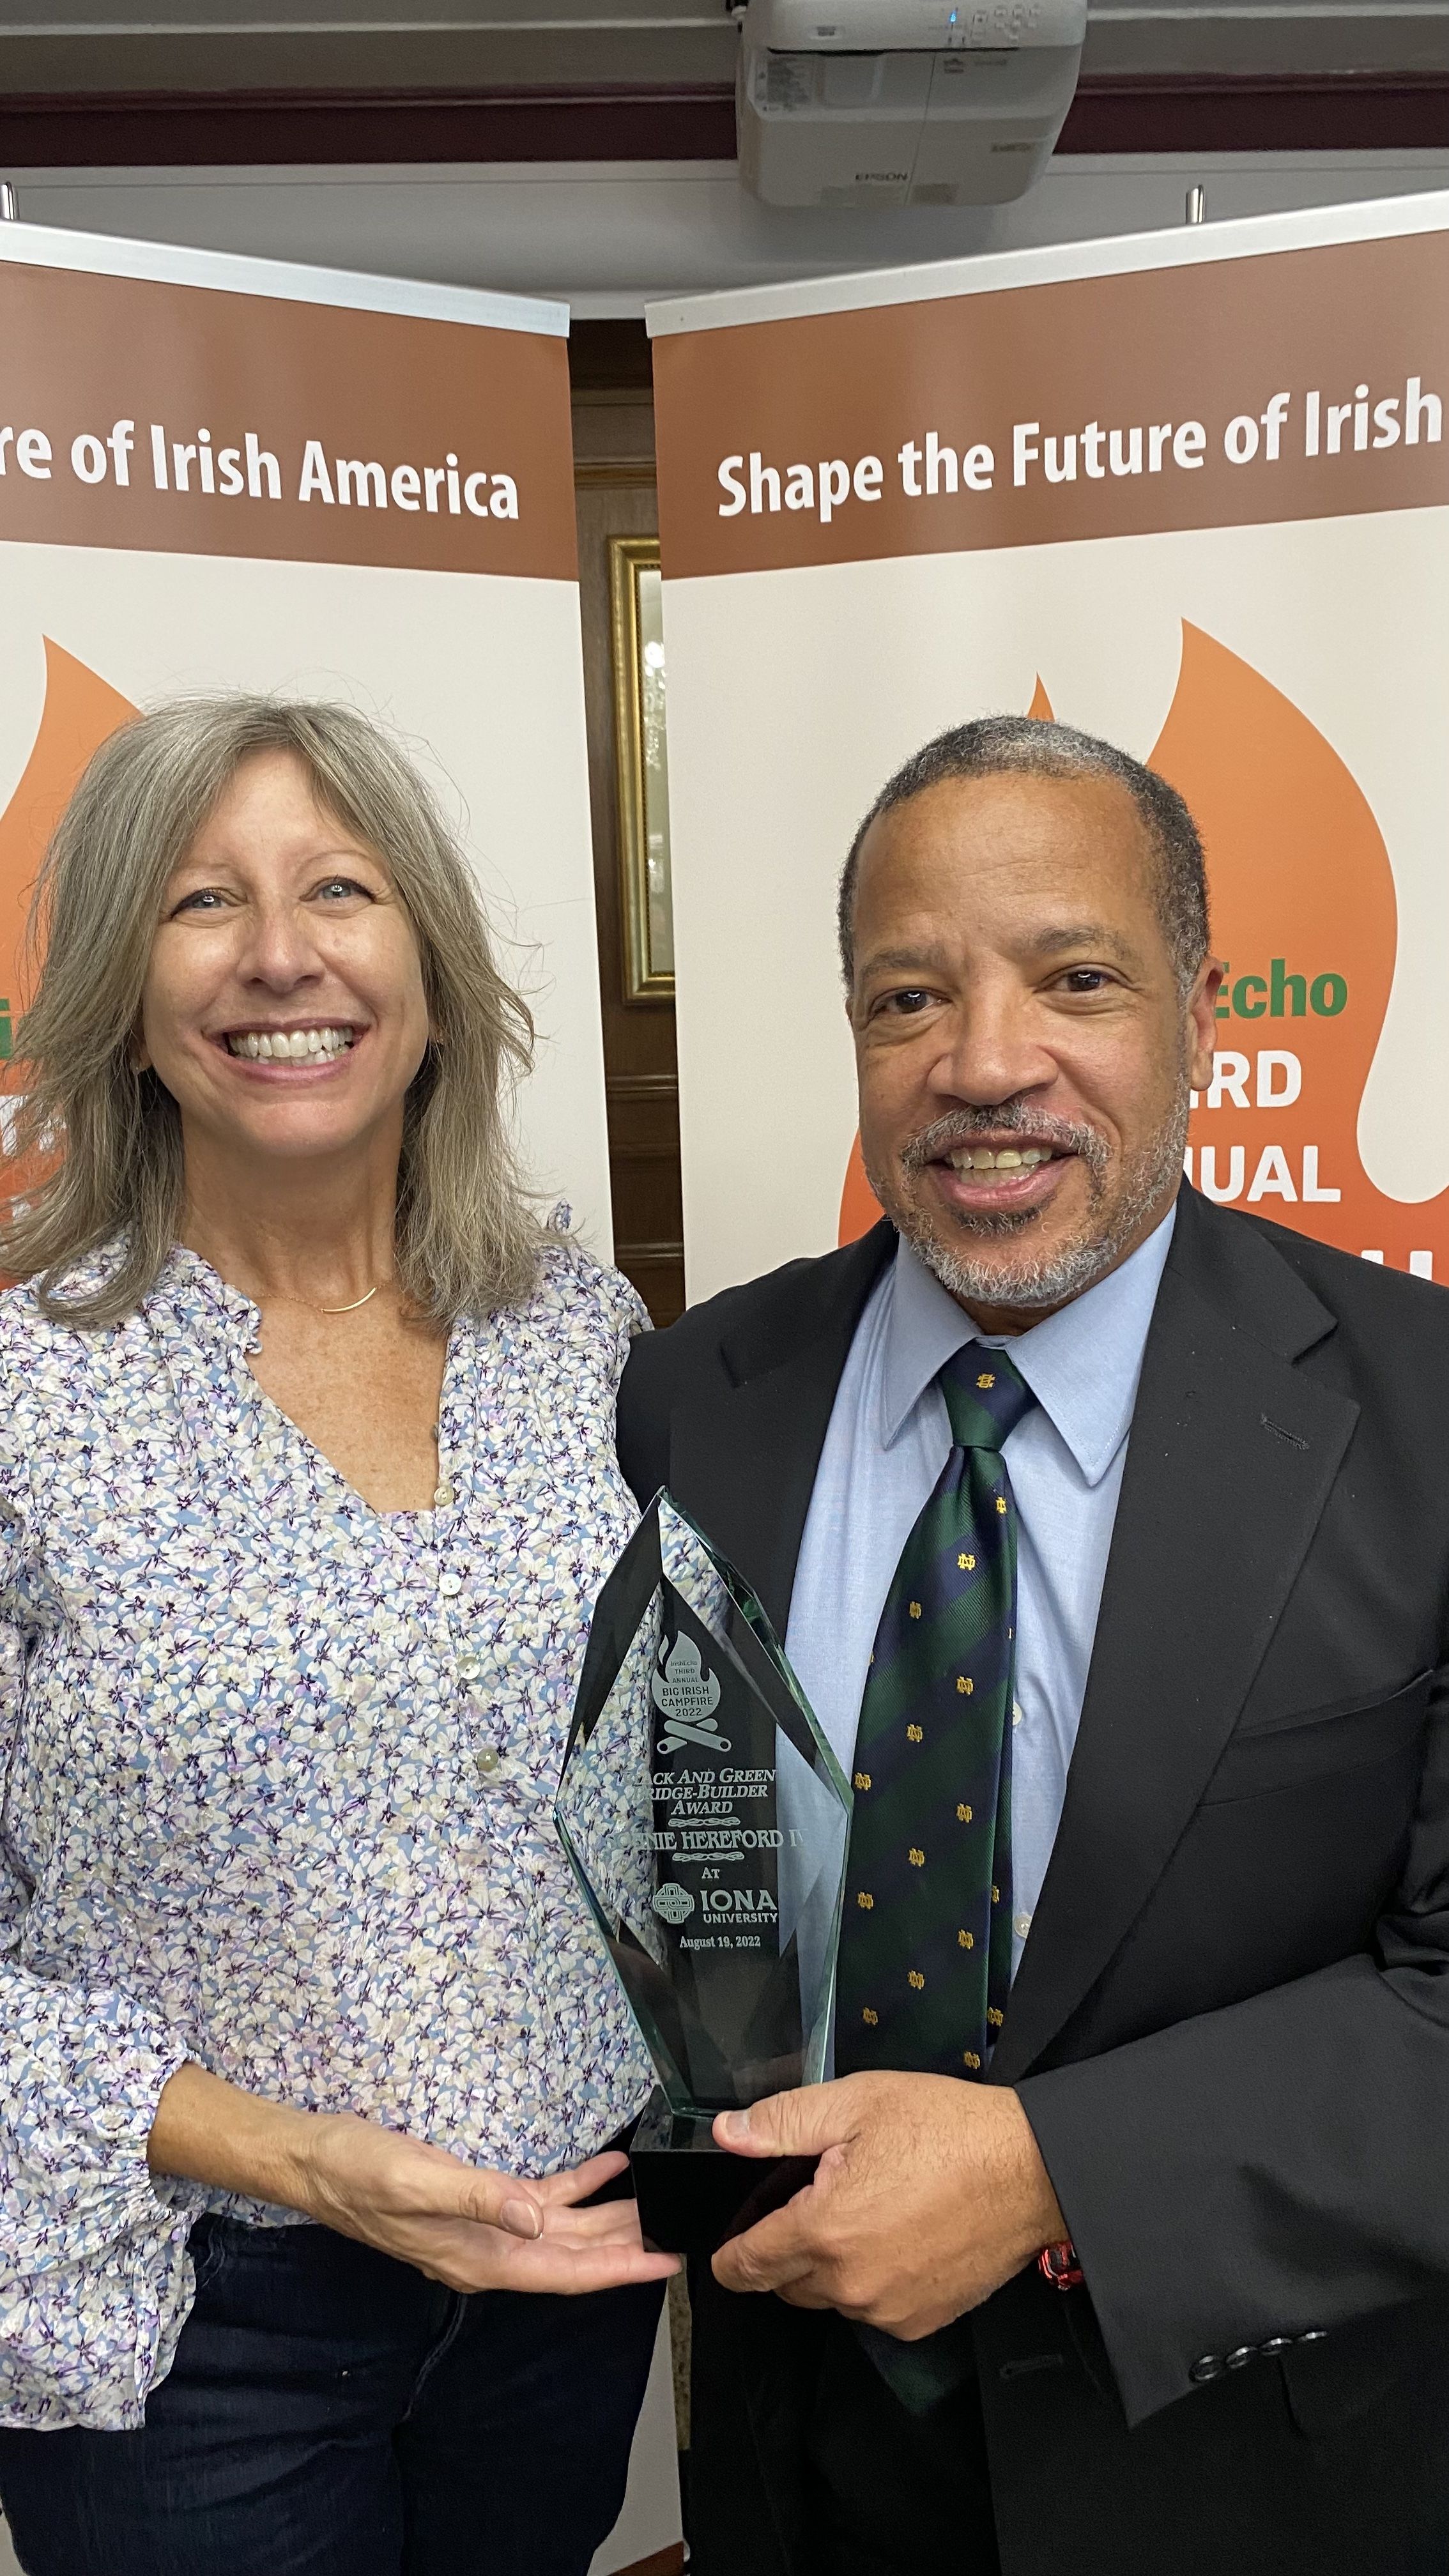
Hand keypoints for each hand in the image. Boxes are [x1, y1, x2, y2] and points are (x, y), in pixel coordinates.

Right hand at [296, 2115, 678, 2295]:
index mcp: (479, 2258)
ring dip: (607, 2217)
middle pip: (572, 2256)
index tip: (666, 2264)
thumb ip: (480, 2199)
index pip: (565, 2272)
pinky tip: (605, 2168)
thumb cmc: (356, 2172)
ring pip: (561, 2230)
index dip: (620, 2269)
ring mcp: (480, 2229)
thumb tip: (538, 2223)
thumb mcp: (417, 2181)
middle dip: (626, 2246)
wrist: (311, 2160)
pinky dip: (574, 2186)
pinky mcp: (472, 2201)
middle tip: (679, 2232)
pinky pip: (535, 2200)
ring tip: (655, 2201)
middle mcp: (486, 2251)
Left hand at [710, 2072, 1064, 2338]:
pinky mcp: (922, 2320)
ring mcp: (888, 2309)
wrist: (1029, 2169)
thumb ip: (782, 2123)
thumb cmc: (946, 2128)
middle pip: (785, 2284)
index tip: (726, 2251)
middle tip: (814, 2200)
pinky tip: (895, 2237)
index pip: (748, 2265)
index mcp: (824, 2230)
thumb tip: (727, 2133)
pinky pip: (873, 2308)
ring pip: (830, 2298)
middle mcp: (850, 2283)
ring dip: (829, 2267)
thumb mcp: (856, 2102)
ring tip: (864, 2211)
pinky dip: (871, 2282)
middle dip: (784, 2250)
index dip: (729, 2257)